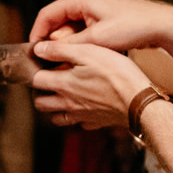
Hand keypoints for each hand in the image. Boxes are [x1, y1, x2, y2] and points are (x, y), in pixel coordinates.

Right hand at [28, 0, 172, 53]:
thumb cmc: (133, 26)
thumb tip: (47, 50)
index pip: (46, 15)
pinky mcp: (102, 20)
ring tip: (71, 63)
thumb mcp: (96, 39)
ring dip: (70, 46)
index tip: (33, 53)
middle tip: (53, 62)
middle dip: (55, 43)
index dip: (37, 34)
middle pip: (58, 23)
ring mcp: (94, 10)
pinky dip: (81, 45)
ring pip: (71, 30)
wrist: (162, 25)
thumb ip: (68, 45)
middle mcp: (84, 1)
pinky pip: (84, 33)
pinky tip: (86, 58)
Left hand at [31, 38, 151, 130]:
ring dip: (54, 107)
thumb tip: (39, 49)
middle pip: (40, 103)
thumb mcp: (88, 52)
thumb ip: (60, 50)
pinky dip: (76, 116)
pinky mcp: (96, 122)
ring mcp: (81, 115)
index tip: (38, 65)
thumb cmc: (117, 74)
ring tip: (62, 94)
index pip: (35, 81)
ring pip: (56, 117)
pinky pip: (79, 123)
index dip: (33, 71)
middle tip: (47, 81)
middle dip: (40, 93)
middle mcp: (68, 103)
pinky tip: (85, 106)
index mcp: (64, 84)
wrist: (139, 101)